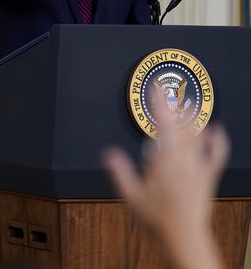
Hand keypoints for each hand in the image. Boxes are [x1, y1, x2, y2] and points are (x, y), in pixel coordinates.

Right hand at [103, 100, 228, 268]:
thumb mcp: (130, 196)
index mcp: (163, 163)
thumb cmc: (155, 220)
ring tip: (191, 103)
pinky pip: (216, 155)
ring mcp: (197, 169)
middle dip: (176, 107)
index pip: (162, 126)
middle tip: (172, 91)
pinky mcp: (208, 178)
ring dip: (194, 119)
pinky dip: (218, 141)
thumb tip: (108, 152)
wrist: (183, 237)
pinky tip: (217, 130)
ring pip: (198, 138)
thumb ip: (120, 172)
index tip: (156, 88)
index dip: (159, 105)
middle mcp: (183, 162)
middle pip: (182, 127)